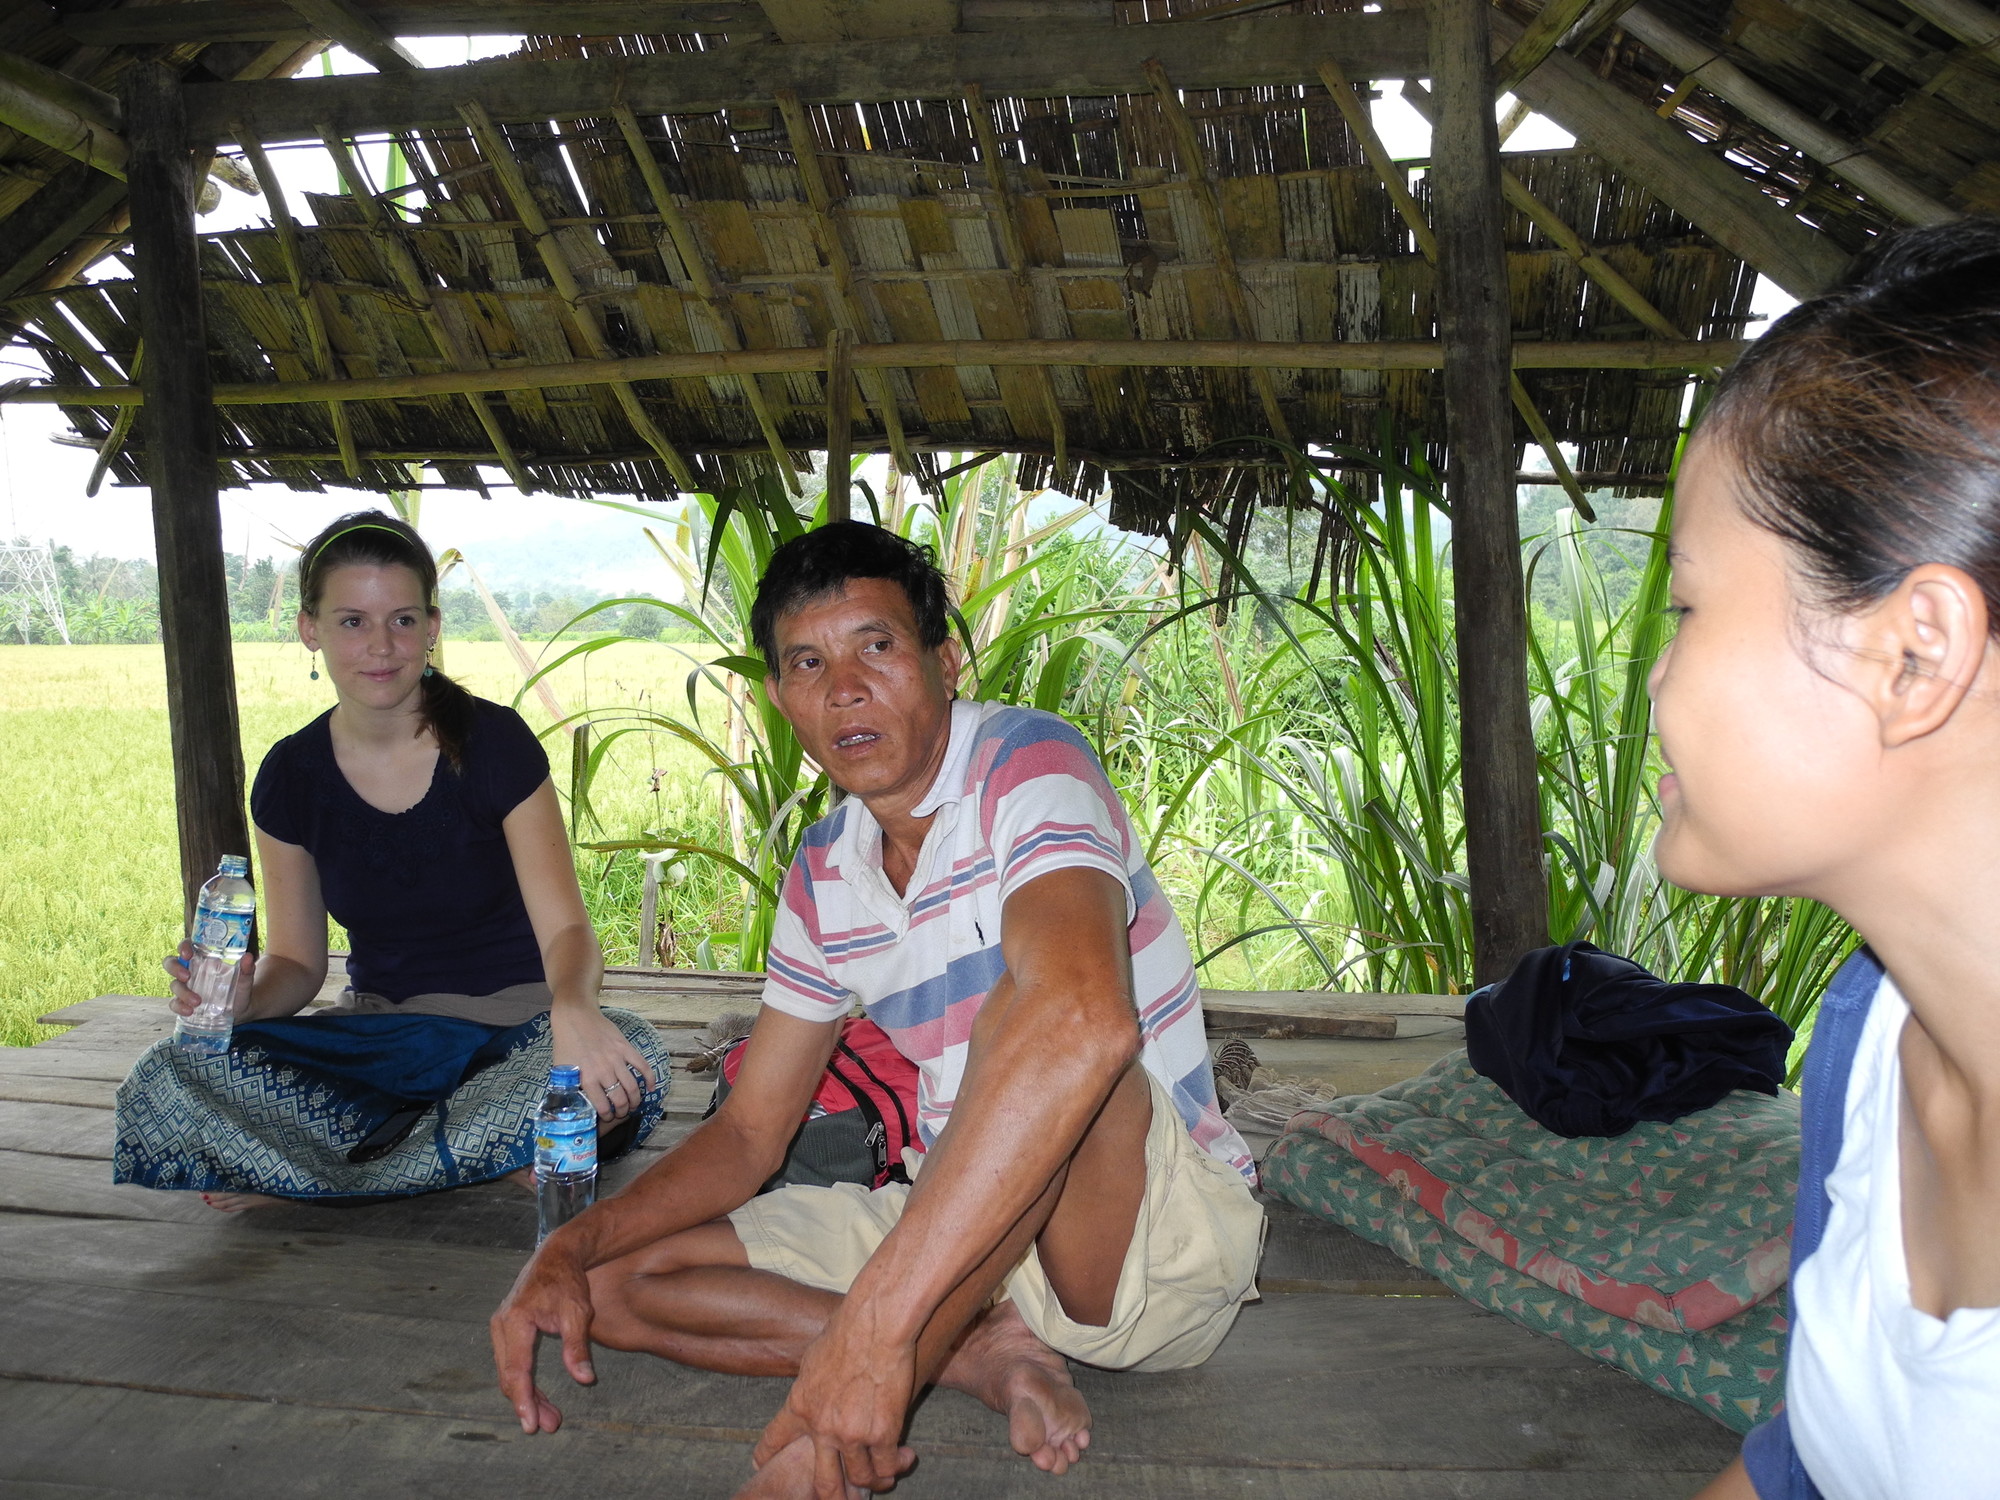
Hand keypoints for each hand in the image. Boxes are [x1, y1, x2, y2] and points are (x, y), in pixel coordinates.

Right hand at [162, 942, 256, 1019]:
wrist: (241, 1009)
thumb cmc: (240, 988)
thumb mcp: (245, 979)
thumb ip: (247, 969)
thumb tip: (248, 957)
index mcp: (203, 959)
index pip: (186, 947)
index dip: (183, 947)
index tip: (187, 953)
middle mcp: (191, 970)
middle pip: (172, 963)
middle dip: (175, 968)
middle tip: (187, 976)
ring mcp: (187, 986)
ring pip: (174, 985)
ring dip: (183, 992)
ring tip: (197, 1002)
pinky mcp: (185, 1002)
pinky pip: (174, 1003)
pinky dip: (179, 1007)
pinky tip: (189, 1011)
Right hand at [490, 1237, 597, 1434]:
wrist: (556, 1254)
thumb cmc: (567, 1280)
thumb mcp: (578, 1312)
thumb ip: (577, 1346)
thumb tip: (584, 1379)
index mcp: (515, 1321)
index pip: (517, 1370)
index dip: (523, 1400)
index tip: (530, 1424)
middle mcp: (501, 1325)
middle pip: (509, 1376)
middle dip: (527, 1403)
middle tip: (547, 1426)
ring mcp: (501, 1327)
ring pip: (509, 1371)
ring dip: (526, 1395)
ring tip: (549, 1417)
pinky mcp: (506, 1329)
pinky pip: (512, 1361)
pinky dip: (524, 1380)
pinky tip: (538, 1396)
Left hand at [550, 1004, 657, 1121]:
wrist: (575, 1017)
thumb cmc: (566, 1043)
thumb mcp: (561, 1068)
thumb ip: (569, 1086)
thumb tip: (571, 1102)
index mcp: (587, 1078)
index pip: (602, 1106)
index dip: (607, 1116)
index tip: (609, 1118)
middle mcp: (604, 1071)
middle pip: (620, 1099)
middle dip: (623, 1111)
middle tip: (622, 1114)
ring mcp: (617, 1059)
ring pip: (632, 1086)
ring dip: (635, 1100)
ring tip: (634, 1105)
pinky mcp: (625, 1048)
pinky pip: (642, 1065)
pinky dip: (649, 1078)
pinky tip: (651, 1088)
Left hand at [751, 1303, 917, 1496]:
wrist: (876, 1325)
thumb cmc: (848, 1330)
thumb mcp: (813, 1358)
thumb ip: (810, 1384)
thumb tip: (813, 1389)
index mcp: (800, 1405)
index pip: (774, 1440)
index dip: (766, 1456)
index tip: (761, 1464)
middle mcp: (822, 1427)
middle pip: (821, 1482)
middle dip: (830, 1497)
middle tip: (838, 1499)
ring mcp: (852, 1434)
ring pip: (859, 1478)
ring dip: (871, 1482)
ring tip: (880, 1479)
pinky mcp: (882, 1432)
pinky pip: (886, 1465)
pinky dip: (893, 1466)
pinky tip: (901, 1459)